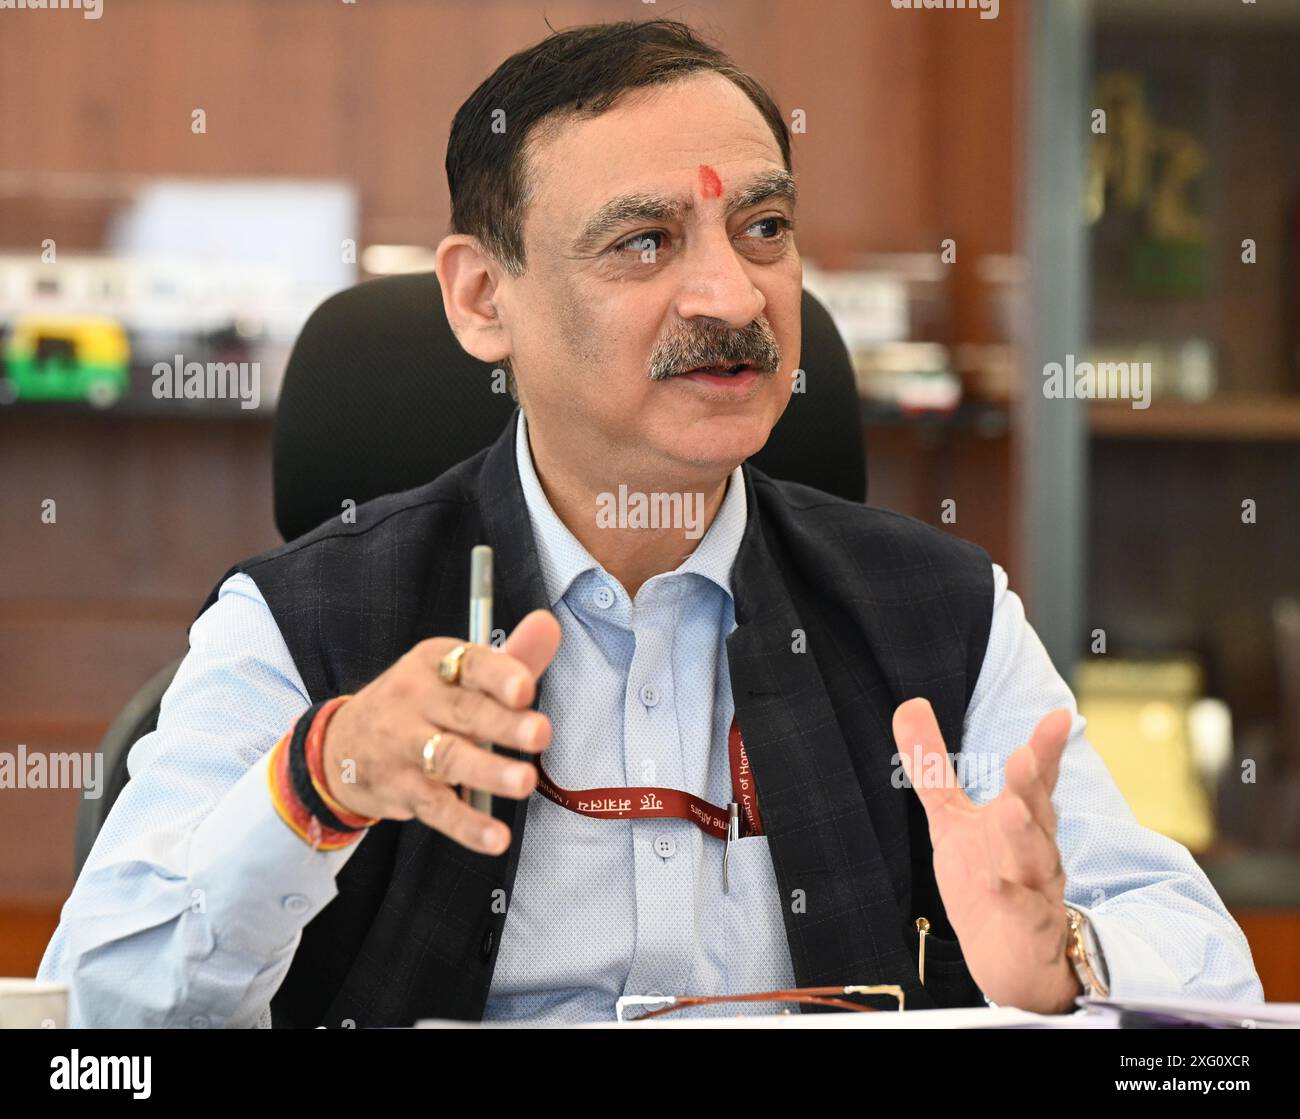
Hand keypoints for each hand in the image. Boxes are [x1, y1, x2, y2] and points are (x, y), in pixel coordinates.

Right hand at [320, 609, 561, 855]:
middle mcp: (416, 700)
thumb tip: (550, 624)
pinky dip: (467, 825)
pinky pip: (437, 808)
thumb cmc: (421, 701)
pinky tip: (496, 838)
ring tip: (524, 782)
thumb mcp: (456, 672)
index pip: (469, 664)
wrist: (341, 743)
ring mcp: (405, 746)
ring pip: (449, 758)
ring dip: (488, 771)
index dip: (498, 674)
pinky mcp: (402, 789)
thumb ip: (512, 657)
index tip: (526, 687)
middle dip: (503, 723)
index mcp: (435, 663)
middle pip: (463, 711)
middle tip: (540, 733)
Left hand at [893, 697, 1082, 1012]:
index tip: (1059, 715)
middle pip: (1037, 811)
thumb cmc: (987, 877)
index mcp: (1020, 819)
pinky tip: (998, 884)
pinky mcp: (1024, 926)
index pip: (1036, 778)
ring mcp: (1033, 887)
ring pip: (1034, 858)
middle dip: (1031, 783)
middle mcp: (1033, 847)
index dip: (1046, 748)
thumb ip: (933, 765)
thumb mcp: (951, 818)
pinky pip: (1020, 911)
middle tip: (1024, 755)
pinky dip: (1011, 897)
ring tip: (1012, 809)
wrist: (1012, 959)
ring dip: (1023, 833)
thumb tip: (908, 704)